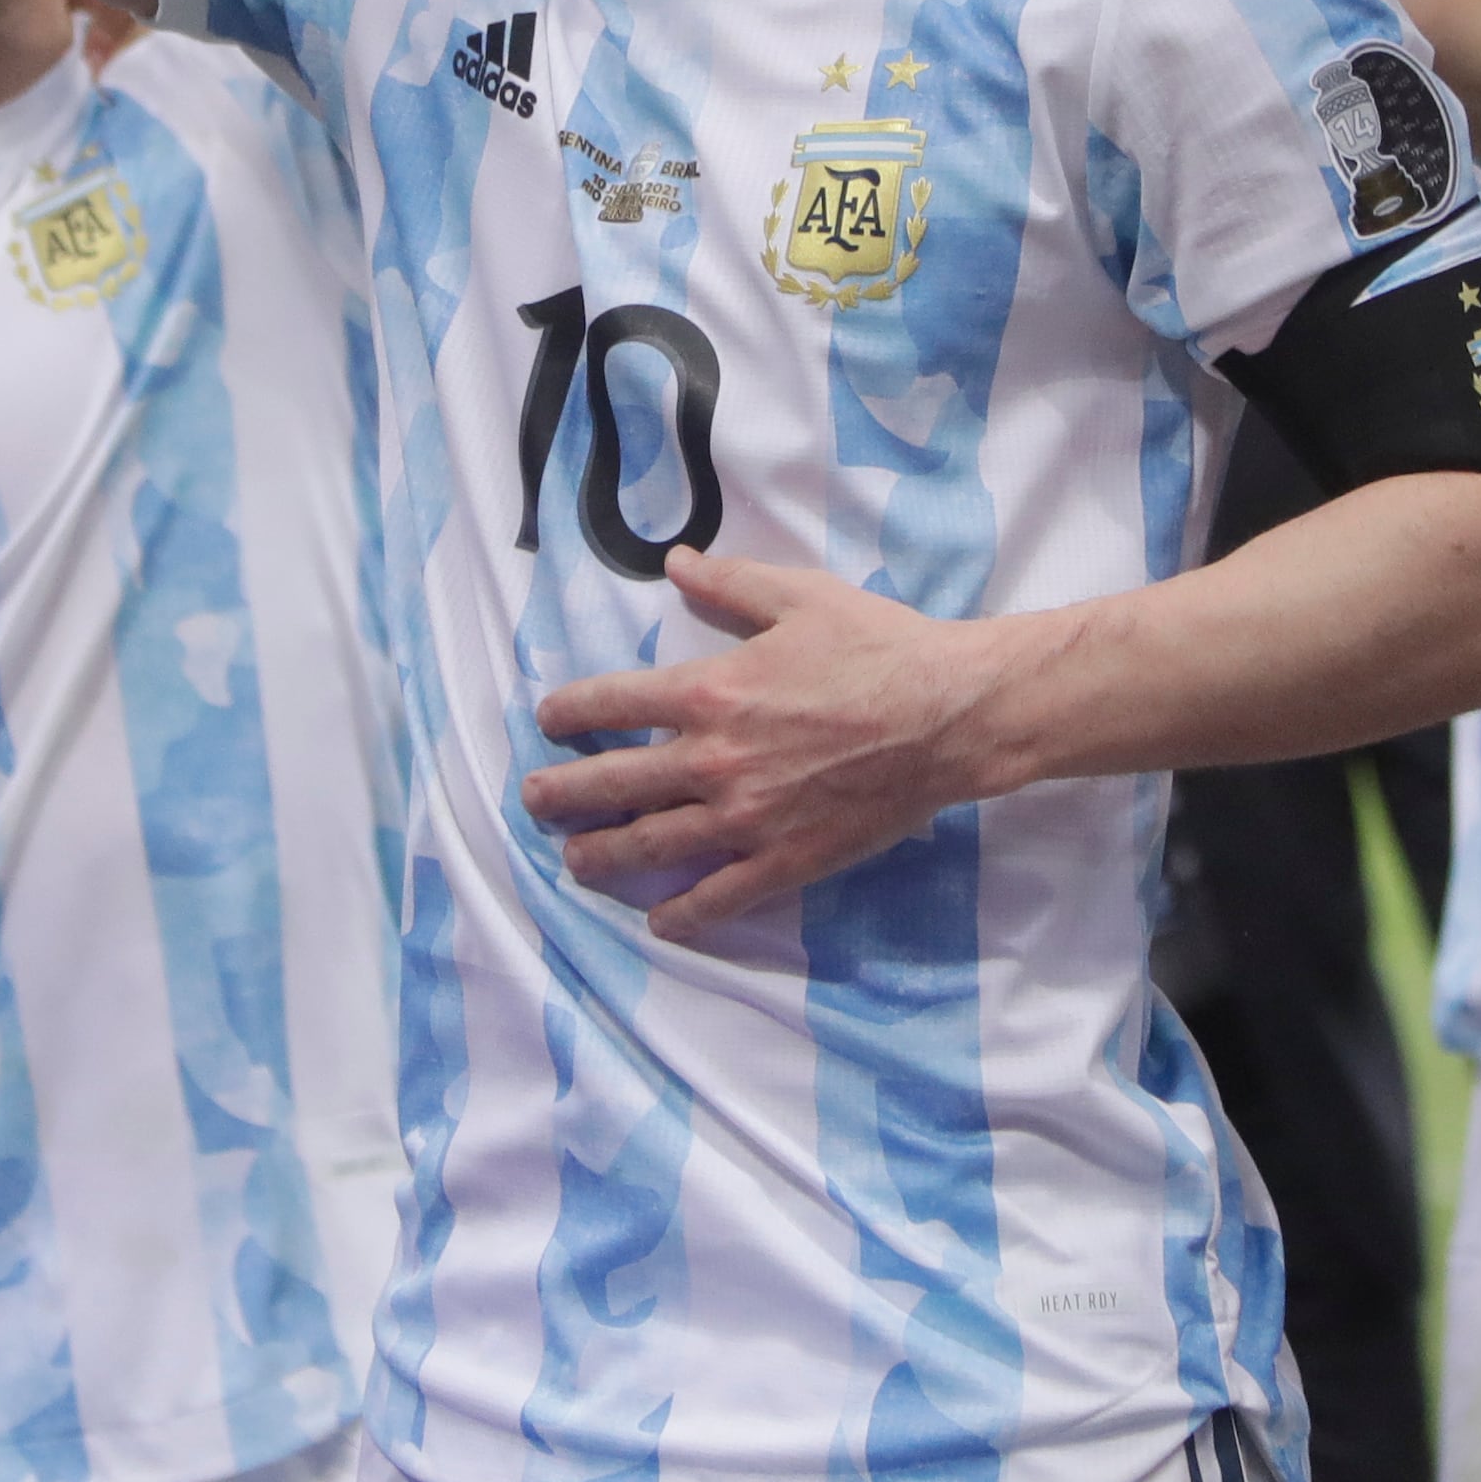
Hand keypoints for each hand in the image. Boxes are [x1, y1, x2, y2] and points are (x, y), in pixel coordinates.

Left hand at [521, 551, 1033, 940]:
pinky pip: (720, 895)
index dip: (568, 712)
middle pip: (614, 782)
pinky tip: (659, 918)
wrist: (947, 715)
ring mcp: (746, 816)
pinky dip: (683, 912)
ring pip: (652, 844)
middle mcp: (713, 758)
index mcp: (710, 689)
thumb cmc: (877, 646)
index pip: (611, 702)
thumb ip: (728, 584)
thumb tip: (675, 563)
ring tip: (573, 861)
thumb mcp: (799, 596)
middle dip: (562, 795)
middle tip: (533, 802)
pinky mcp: (785, 858)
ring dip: (602, 855)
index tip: (547, 722)